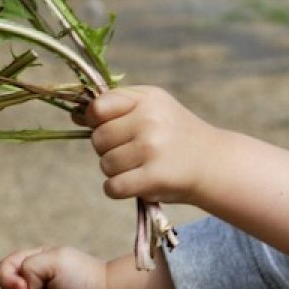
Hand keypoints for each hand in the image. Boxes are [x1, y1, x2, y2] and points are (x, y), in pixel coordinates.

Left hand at [85, 86, 224, 208]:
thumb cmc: (175, 135)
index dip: (96, 121)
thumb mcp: (152, 107)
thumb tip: (74, 114)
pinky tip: (134, 184)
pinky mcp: (155, 177)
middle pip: (98, 139)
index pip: (98, 107)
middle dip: (108, 149)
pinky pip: (113, 186)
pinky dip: (117, 189)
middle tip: (133, 152)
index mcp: (147, 98)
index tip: (111, 128)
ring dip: (116, 171)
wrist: (214, 163)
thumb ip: (116, 106)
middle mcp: (150, 120)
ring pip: (105, 164)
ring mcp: (153, 148)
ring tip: (140, 166)